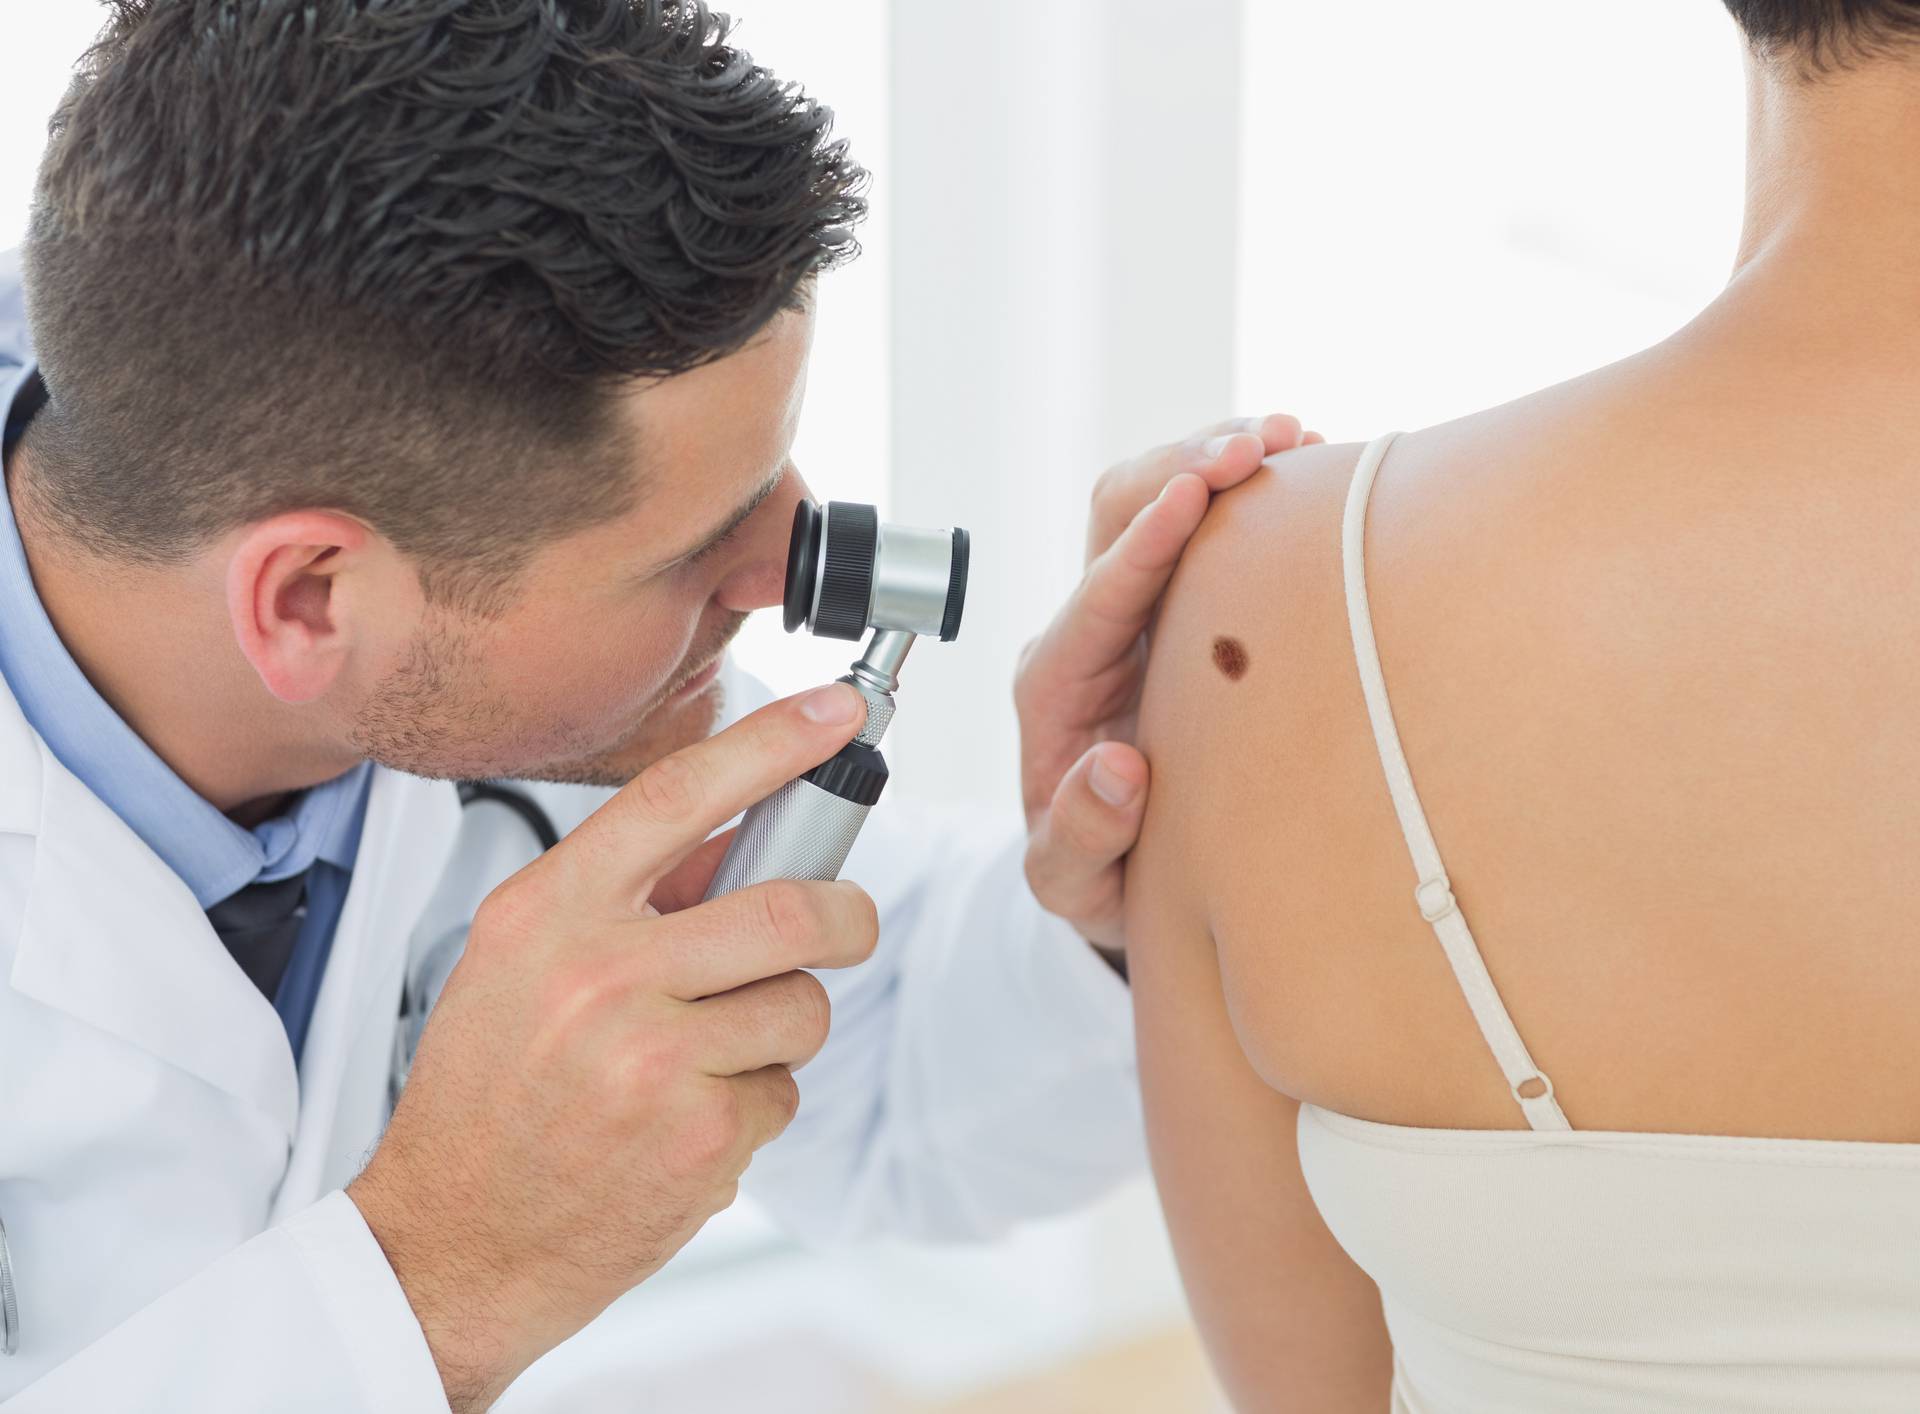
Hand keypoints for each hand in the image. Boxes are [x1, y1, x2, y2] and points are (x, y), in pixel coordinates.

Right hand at [348, 683, 876, 1412]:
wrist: (449, 1242)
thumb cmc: (486, 1095)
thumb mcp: (521, 963)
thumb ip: (626, 894)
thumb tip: (741, 838)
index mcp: (549, 913)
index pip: (679, 794)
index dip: (773, 744)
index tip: (838, 714)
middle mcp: (602, 976)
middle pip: (790, 910)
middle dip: (842, 917)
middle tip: (843, 925)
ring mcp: (654, 1059)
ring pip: (801, 1008)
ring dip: (782, 1030)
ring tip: (708, 1059)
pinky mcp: (699, 1138)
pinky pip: (784, 1092)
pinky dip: (754, 1105)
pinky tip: (684, 1124)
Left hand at [1016, 414, 1319, 950]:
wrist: (1115, 871)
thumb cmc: (1092, 875)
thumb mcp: (1072, 881)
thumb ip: (1081, 836)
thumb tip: (1116, 770)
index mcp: (1055, 687)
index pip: (1096, 598)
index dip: (1146, 542)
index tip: (1191, 493)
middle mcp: (1086, 633)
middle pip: (1116, 515)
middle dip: (1183, 466)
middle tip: (1260, 445)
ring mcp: (1130, 613)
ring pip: (1155, 500)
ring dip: (1216, 457)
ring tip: (1293, 436)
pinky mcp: (1174, 607)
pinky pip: (1205, 526)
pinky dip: (1248, 489)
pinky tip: (1305, 469)